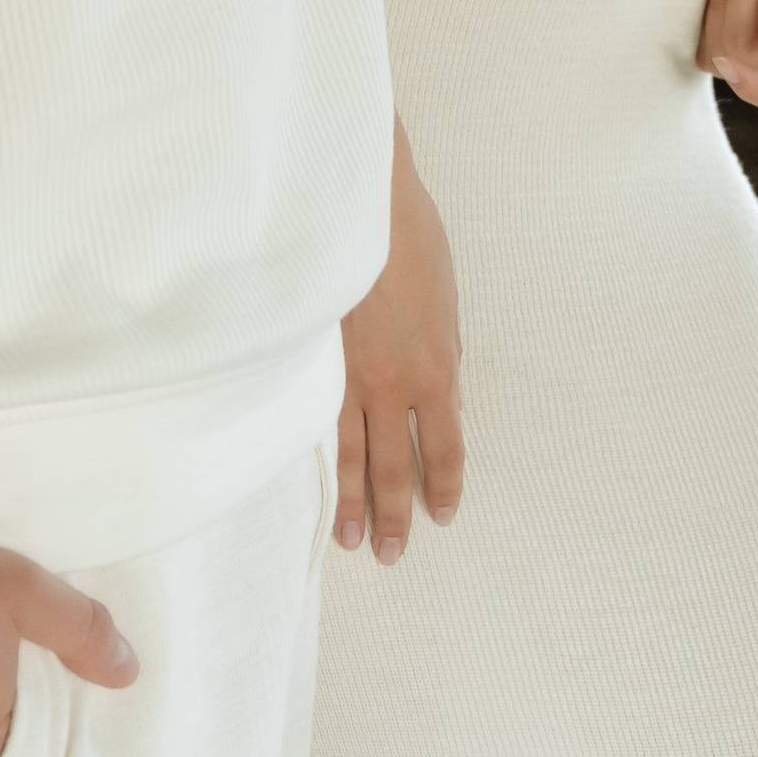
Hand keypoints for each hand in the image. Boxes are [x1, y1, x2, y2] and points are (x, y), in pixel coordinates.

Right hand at [336, 123, 462, 562]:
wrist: (355, 203)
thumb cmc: (409, 238)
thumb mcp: (446, 298)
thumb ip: (443, 350)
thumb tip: (441, 386)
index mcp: (436, 368)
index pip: (446, 446)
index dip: (445, 483)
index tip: (443, 513)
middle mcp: (392, 385)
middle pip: (397, 465)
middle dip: (396, 513)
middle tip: (392, 553)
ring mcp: (346, 376)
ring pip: (351, 455)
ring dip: (353, 501)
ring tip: (351, 541)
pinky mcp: (310, 362)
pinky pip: (315, 421)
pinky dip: (316, 456)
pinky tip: (311, 480)